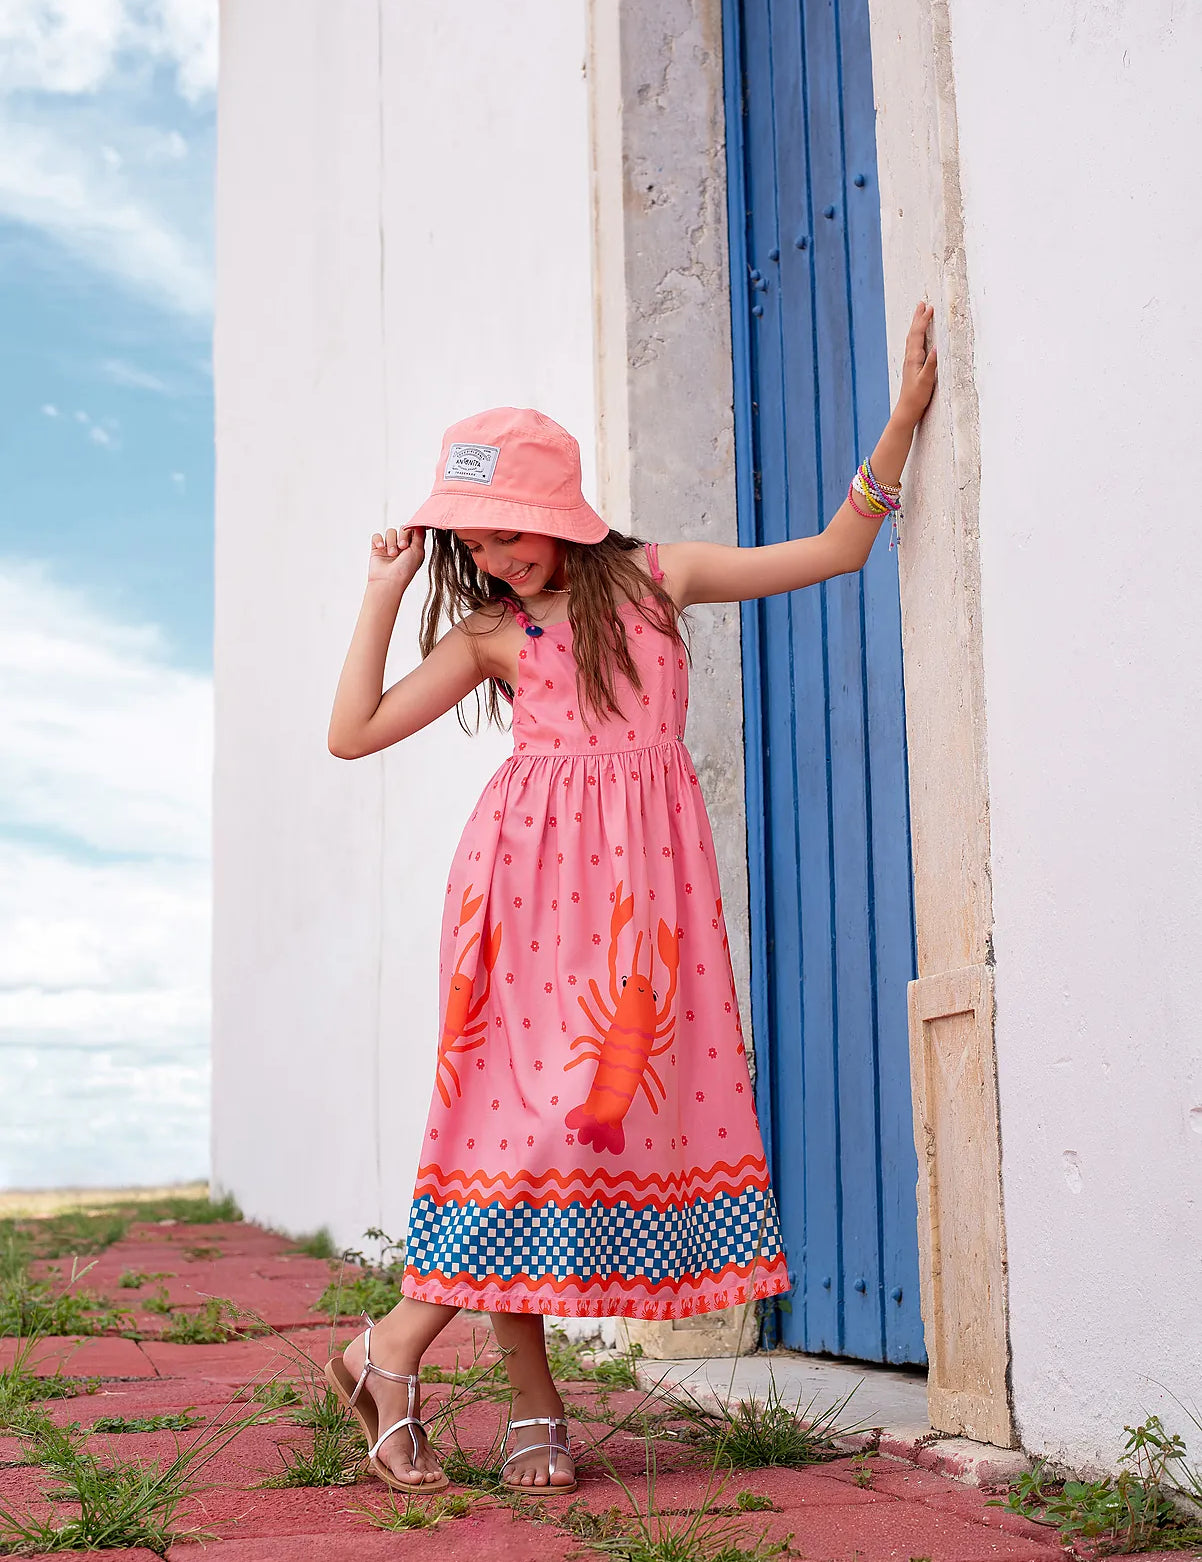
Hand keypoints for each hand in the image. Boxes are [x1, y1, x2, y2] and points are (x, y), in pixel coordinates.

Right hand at [368, 526, 425, 590]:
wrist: (389, 581)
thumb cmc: (405, 570)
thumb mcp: (418, 551)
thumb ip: (420, 535)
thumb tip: (420, 522)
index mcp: (413, 547)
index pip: (412, 530)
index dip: (411, 531)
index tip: (412, 537)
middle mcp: (401, 546)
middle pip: (401, 529)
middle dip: (402, 536)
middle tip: (402, 547)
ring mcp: (389, 547)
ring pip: (390, 532)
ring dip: (391, 542)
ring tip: (392, 554)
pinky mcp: (376, 549)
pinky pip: (376, 536)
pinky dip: (378, 540)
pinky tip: (381, 548)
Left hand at [893, 302, 937, 427]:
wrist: (907, 410)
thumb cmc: (917, 397)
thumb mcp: (926, 380)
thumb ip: (932, 363)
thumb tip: (938, 347)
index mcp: (913, 358)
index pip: (918, 334)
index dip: (923, 320)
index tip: (929, 308)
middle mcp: (910, 358)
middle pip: (913, 333)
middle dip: (918, 318)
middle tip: (922, 303)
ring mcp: (909, 362)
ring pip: (912, 338)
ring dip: (916, 325)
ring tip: (919, 314)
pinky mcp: (911, 367)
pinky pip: (913, 345)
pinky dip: (916, 336)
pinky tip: (918, 337)